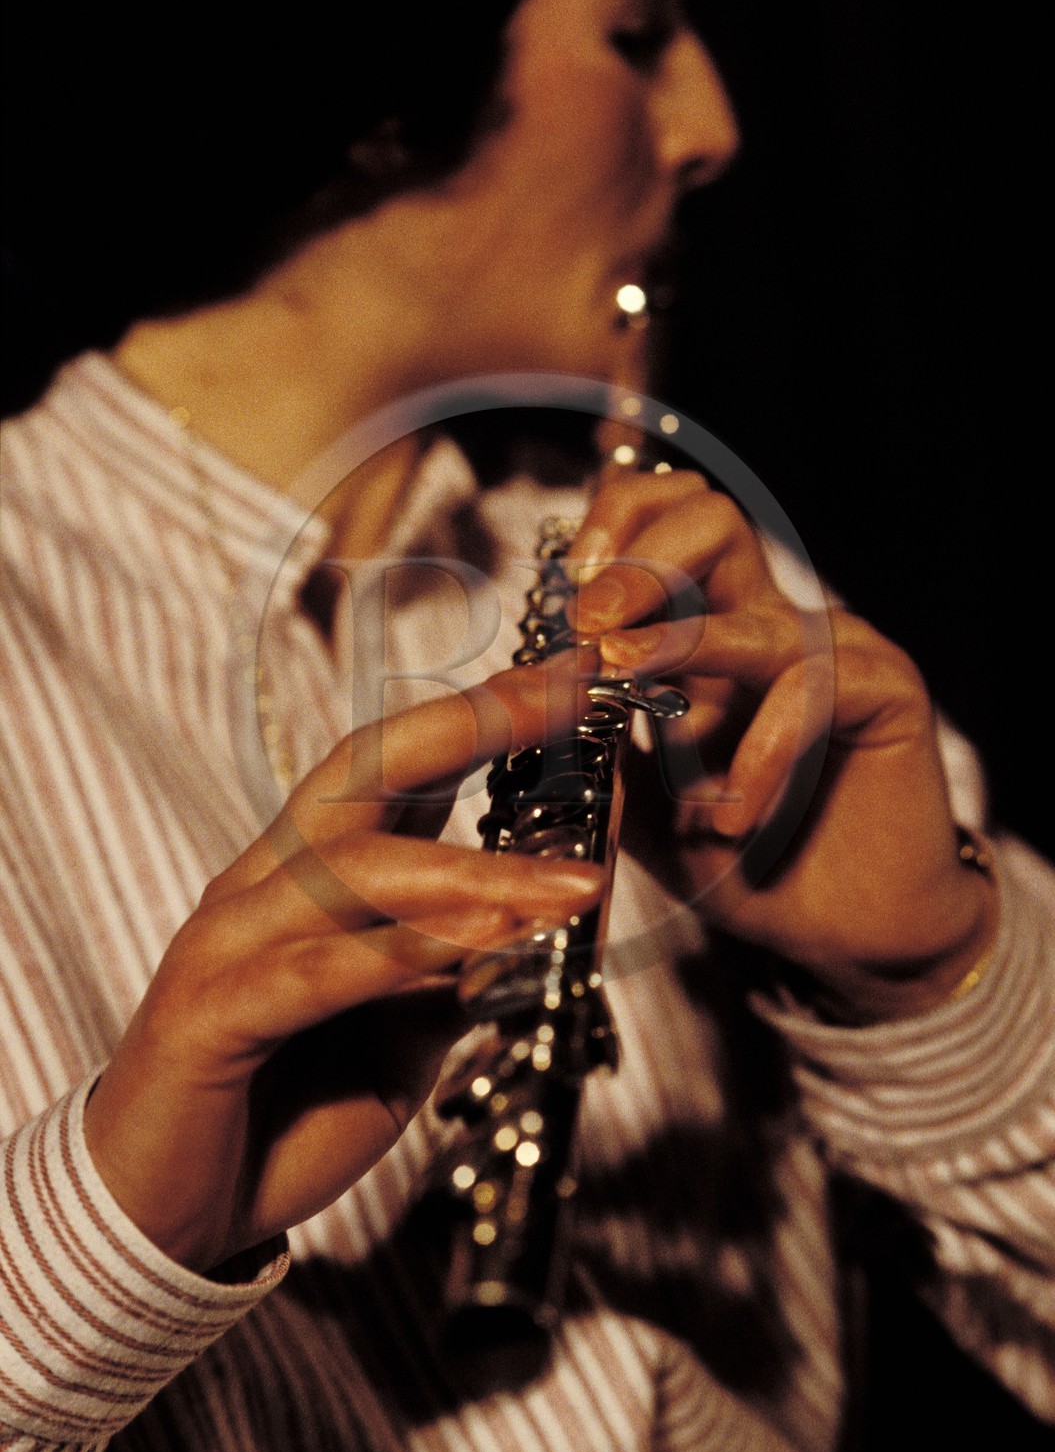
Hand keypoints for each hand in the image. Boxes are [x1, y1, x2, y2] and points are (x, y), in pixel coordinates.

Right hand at [84, 653, 602, 1272]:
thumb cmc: (294, 1109)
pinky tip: (482, 953)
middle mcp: (264, 883)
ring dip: (478, 876)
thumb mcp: (408, 1025)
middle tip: (571, 699)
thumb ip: (464, 958)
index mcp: (308, 873)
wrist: (174, 1218)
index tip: (577, 679)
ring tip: (579, 888)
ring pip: (355, 868)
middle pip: (365, 768)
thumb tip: (558, 904)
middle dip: (473, 723)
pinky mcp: (209, 1014)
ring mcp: (228, 939)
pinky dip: (403, 957)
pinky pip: (318, 972)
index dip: (485, 714)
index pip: (399, 766)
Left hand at [568, 468, 997, 1019]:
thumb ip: (597, 746)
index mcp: (704, 637)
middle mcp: (766, 627)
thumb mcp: (639, 807)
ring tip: (626, 685)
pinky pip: (812, 688)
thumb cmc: (743, 864)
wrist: (840, 932)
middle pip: (711, 519)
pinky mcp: (886, 689)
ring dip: (681, 648)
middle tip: (593, 620)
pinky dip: (761, 750)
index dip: (613, 527)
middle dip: (641, 558)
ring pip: (755, 613)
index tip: (568, 589)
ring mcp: (831, 651)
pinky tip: (731, 814)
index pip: (660, 525)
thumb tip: (540, 691)